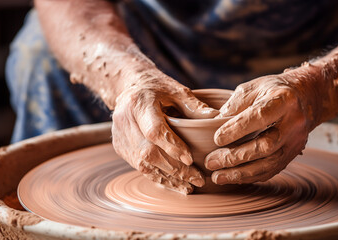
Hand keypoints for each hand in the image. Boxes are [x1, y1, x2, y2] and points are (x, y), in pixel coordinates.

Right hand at [112, 69, 218, 193]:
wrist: (129, 87)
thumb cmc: (157, 88)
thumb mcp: (177, 90)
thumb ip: (195, 106)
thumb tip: (217, 119)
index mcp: (139, 103)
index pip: (154, 130)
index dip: (172, 147)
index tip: (191, 159)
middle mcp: (125, 120)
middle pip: (148, 152)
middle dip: (175, 169)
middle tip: (198, 179)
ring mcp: (120, 136)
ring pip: (143, 164)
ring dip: (168, 177)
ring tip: (190, 186)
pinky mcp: (120, 148)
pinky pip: (139, 168)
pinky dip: (159, 177)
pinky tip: (176, 184)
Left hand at [205, 67, 323, 184]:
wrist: (306, 97)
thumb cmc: (272, 90)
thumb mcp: (253, 88)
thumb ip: (234, 105)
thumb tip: (213, 125)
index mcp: (283, 100)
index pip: (260, 117)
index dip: (237, 130)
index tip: (216, 138)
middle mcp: (294, 122)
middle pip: (266, 146)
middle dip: (236, 157)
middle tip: (211, 162)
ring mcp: (296, 141)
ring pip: (269, 163)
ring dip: (241, 173)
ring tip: (218, 176)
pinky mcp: (294, 154)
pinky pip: (272, 170)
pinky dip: (251, 176)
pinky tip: (233, 177)